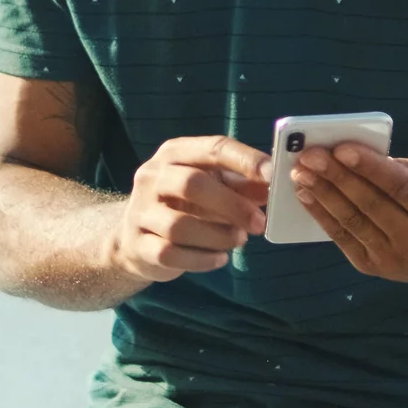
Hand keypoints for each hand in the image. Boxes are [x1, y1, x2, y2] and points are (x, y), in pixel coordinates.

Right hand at [110, 136, 269, 283]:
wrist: (134, 238)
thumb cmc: (183, 205)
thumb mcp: (211, 186)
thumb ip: (241, 185)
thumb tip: (273, 188)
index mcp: (174, 153)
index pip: (213, 148)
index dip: (245, 160)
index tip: (272, 175)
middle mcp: (152, 177)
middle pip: (192, 184)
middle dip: (232, 204)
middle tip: (259, 222)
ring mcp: (140, 211)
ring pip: (179, 225)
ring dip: (217, 235)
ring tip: (239, 240)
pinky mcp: (137, 244)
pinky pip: (170, 253)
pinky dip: (201, 259)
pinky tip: (219, 259)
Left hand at [291, 145, 407, 298]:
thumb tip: (374, 158)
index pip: (401, 188)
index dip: (370, 168)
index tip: (342, 147)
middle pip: (370, 205)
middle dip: (337, 177)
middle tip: (309, 154)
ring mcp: (393, 260)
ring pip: (352, 222)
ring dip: (322, 195)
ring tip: (300, 171)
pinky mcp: (374, 268)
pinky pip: (344, 238)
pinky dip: (322, 216)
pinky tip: (306, 195)